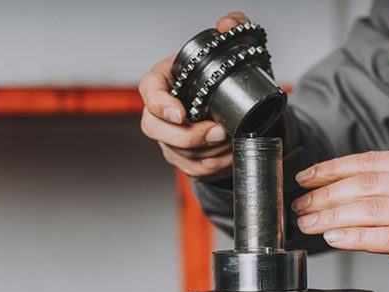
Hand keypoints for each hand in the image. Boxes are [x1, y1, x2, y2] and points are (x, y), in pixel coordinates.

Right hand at [139, 12, 249, 180]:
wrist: (240, 106)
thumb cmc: (228, 77)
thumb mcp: (235, 49)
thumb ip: (234, 25)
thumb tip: (225, 25)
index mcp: (164, 80)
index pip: (149, 91)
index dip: (160, 104)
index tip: (181, 113)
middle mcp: (159, 110)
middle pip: (154, 128)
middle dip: (189, 136)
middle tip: (220, 132)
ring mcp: (167, 136)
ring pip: (177, 153)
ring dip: (208, 152)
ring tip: (233, 142)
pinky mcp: (180, 158)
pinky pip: (192, 169)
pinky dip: (215, 165)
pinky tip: (231, 155)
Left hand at [291, 151, 388, 274]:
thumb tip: (343, 186)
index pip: (370, 161)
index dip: (332, 169)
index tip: (306, 177)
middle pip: (364, 185)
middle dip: (325, 195)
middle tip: (300, 205)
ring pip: (370, 210)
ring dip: (331, 216)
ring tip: (308, 223)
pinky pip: (386, 239)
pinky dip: (355, 237)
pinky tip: (333, 238)